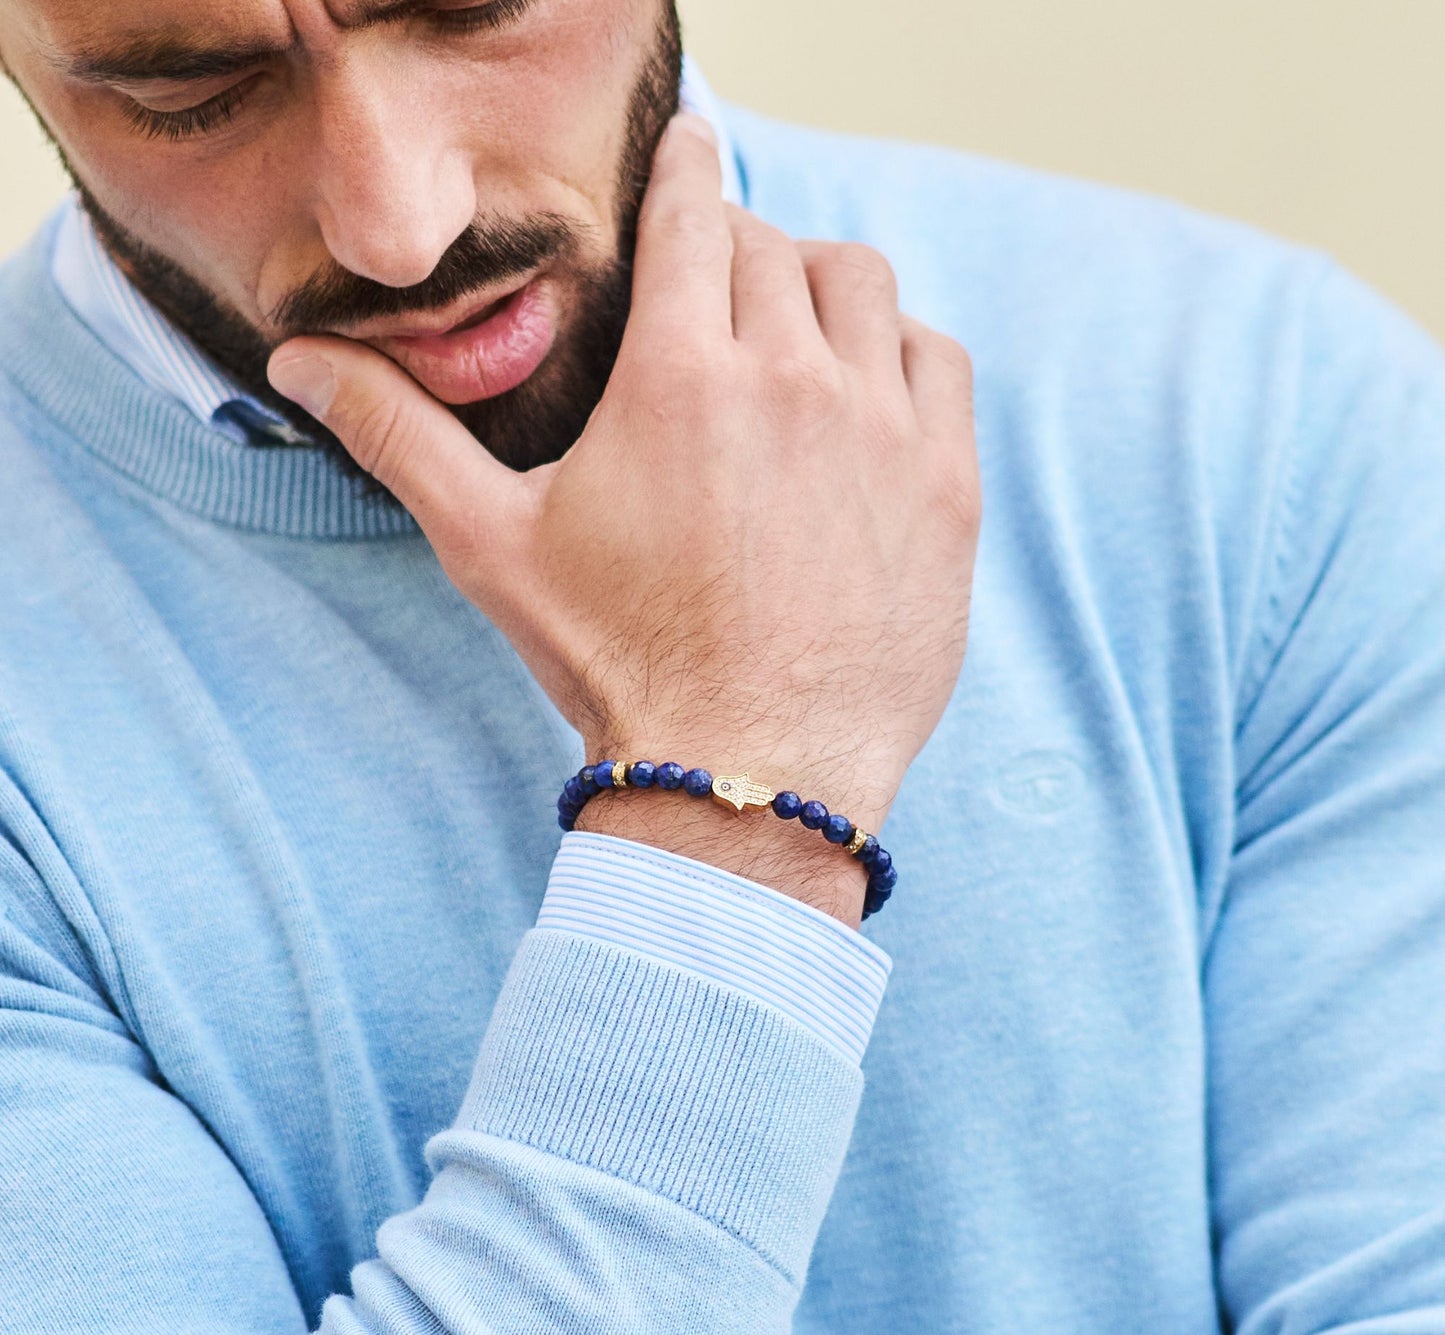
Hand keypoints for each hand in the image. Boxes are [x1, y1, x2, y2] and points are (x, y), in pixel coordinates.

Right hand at [268, 115, 979, 923]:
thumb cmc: (617, 661)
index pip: (691, 210)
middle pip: (772, 243)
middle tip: (711, 296)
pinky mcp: (943, 484)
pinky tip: (864, 393)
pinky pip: (936, 358)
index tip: (689, 151)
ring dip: (818, 286)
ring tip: (785, 334)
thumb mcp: (492, 547)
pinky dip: (898, 351)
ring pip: (861, 283)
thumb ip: (400, 435)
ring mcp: (882, 428)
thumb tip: (298, 360)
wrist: (748, 771)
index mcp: (677, 375)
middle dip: (735, 249)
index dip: (684, 168)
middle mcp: (790, 378)